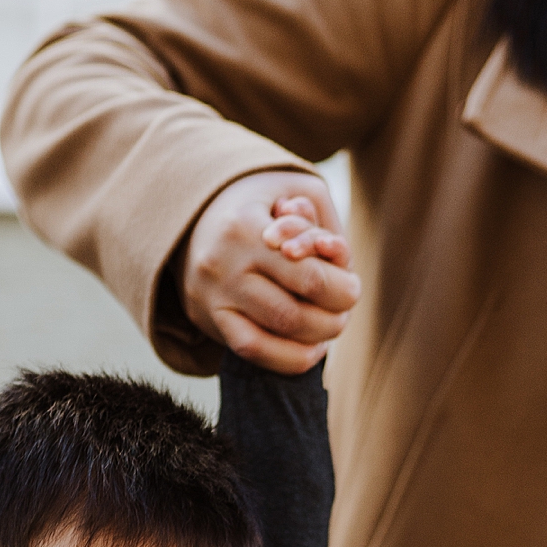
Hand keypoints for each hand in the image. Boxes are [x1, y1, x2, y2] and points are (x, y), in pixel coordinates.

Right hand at [179, 171, 359, 371]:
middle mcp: (225, 266)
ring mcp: (214, 297)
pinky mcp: (209, 319)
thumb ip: (324, 222)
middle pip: (293, 314)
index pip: (309, 277)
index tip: (351, 285)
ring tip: (330, 326)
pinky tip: (311, 348)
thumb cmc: (261, 205)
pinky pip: (251, 351)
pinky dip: (289, 357)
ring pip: (273, 336)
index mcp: (246, 228)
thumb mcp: (295, 189)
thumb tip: (339, 261)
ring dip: (316, 339)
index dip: (342, 290)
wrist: (195, 218)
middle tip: (343, 308)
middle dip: (332, 318)